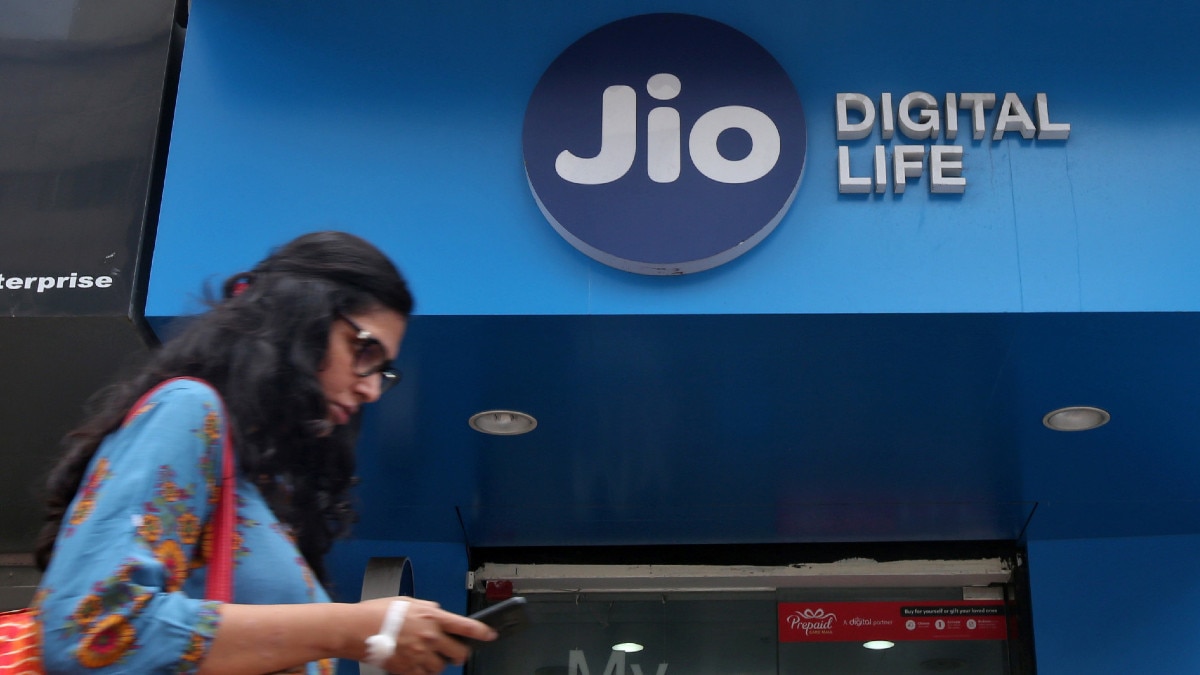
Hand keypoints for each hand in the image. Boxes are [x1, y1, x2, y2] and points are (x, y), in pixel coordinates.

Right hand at [359, 598, 496, 674]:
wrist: (356, 629)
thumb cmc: (377, 612)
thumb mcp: (407, 602)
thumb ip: (427, 608)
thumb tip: (438, 611)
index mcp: (432, 617)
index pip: (466, 627)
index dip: (482, 633)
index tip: (490, 635)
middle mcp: (430, 636)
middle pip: (459, 653)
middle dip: (458, 654)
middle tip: (453, 654)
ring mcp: (420, 654)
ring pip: (442, 667)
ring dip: (438, 664)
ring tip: (426, 658)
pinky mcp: (408, 669)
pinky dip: (423, 673)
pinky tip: (415, 665)